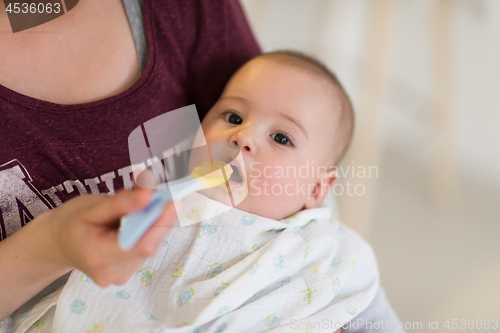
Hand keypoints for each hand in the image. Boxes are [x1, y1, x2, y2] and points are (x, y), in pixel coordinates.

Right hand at [35, 187, 175, 286]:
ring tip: (139, 207)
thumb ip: (122, 203)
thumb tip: (150, 195)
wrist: (57, 243)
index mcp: (98, 256)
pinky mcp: (127, 272)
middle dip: (159, 218)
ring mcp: (120, 276)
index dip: (160, 223)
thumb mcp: (92, 207)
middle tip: (162, 194)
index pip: (140, 245)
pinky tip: (135, 222)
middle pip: (148, 245)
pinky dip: (147, 231)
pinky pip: (145, 248)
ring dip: (153, 223)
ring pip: (149, 245)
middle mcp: (112, 272)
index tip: (172, 201)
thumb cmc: (72, 222)